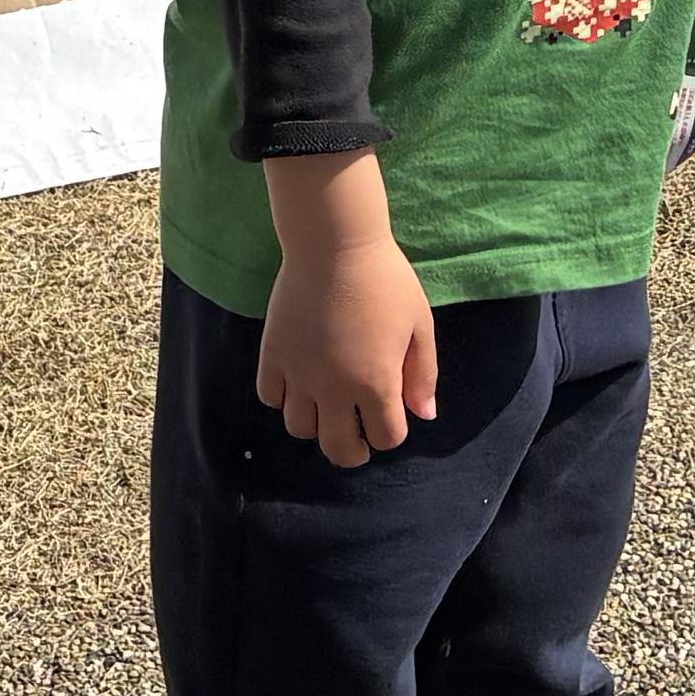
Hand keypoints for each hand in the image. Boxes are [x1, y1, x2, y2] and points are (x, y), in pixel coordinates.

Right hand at [255, 166, 436, 468]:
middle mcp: (334, 388)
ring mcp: (298, 373)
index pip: (385, 438)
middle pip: (338, 448)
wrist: (333, 244)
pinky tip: (298, 383)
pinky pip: (270, 396)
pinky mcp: (272, 355)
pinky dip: (283, 398)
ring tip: (327, 410)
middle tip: (356, 440)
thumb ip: (422, 375)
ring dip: (316, 426)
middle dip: (352, 451)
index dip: (391, 432)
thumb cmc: (385, 280)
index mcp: (375, 382)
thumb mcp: (419, 325)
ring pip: (299, 428)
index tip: (391, 416)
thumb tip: (425, 415)